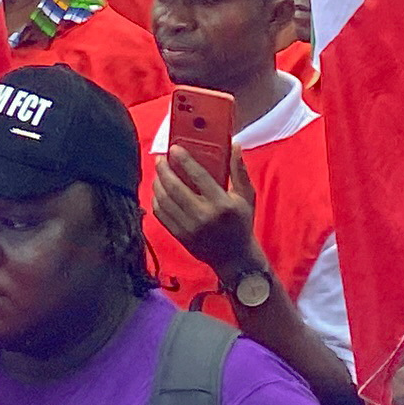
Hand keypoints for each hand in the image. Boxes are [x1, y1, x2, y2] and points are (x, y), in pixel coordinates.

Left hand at [148, 146, 258, 277]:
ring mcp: (190, 228)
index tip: (174, 148)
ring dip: (158, 183)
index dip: (184, 160)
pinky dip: (157, 200)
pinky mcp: (180, 236)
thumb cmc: (241, 223)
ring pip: (165, 200)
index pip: (198, 176)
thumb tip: (235, 145)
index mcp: (222, 204)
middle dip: (164, 170)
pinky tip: (159, 191)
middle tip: (161, 159)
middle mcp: (204, 216)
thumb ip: (239, 171)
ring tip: (159, 173)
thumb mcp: (246, 196)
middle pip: (175, 188)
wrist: (235, 258)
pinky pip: (161, 215)